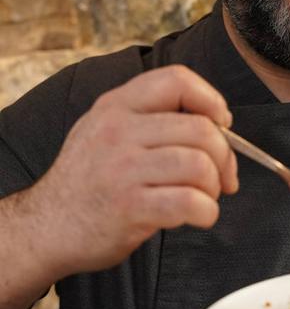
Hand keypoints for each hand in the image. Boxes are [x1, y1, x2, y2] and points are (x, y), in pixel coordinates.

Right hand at [30, 65, 237, 276]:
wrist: (46, 228)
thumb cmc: (90, 181)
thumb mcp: (106, 130)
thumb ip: (152, 119)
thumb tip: (219, 126)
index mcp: (116, 106)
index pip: (177, 79)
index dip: (211, 99)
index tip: (221, 124)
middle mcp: (118, 131)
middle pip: (201, 129)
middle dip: (224, 157)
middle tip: (222, 177)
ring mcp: (122, 169)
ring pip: (200, 165)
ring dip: (214, 187)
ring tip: (205, 198)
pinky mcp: (129, 207)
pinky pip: (189, 202)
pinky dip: (207, 212)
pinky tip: (200, 216)